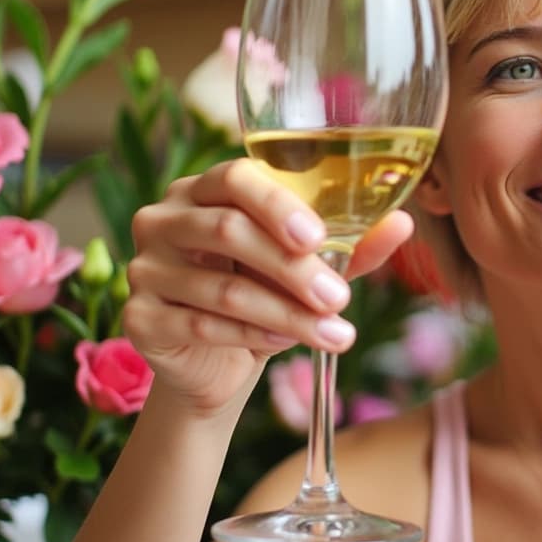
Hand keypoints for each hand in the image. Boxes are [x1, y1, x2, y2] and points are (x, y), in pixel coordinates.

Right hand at [123, 158, 413, 417]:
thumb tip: (402, 223)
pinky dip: (249, 336)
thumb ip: (350, 244)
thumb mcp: (309, 267)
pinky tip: (281, 345)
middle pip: (228, 231)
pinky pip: (201, 324)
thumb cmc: (264, 294)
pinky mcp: (139, 318)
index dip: (276, 204)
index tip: (319, 238)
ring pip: (222, 287)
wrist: (217, 364)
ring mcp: (145, 268)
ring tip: (334, 334)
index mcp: (204, 189)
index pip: (235, 177)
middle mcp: (164, 219)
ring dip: (285, 314)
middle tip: (340, 299)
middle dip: (293, 269)